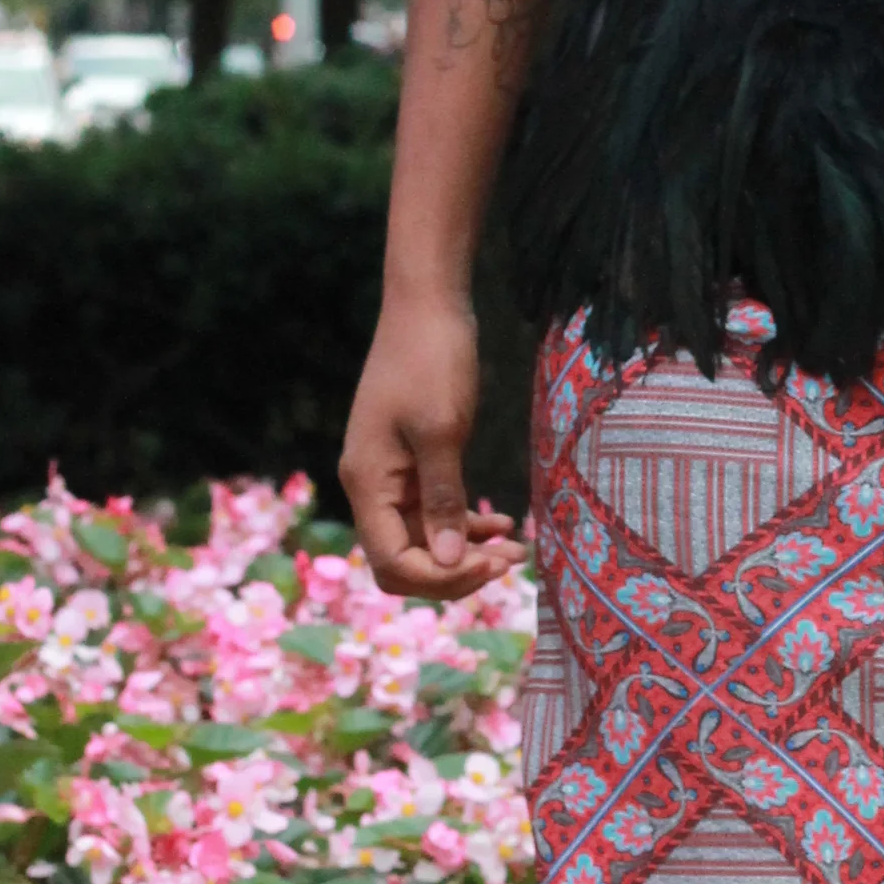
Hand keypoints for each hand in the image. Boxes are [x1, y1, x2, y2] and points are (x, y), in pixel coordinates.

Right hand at [340, 289, 524, 602]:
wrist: (427, 305)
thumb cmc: (432, 360)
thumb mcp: (442, 431)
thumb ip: (443, 499)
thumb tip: (449, 563)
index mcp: (368, 483)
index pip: (393, 561)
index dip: (441, 577)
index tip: (492, 564)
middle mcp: (372, 487)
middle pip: (404, 560)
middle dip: (454, 572)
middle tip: (510, 562)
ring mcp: (391, 475)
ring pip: (423, 539)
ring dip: (466, 551)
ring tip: (516, 549)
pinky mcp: (413, 461)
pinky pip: (434, 512)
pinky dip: (465, 524)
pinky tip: (502, 524)